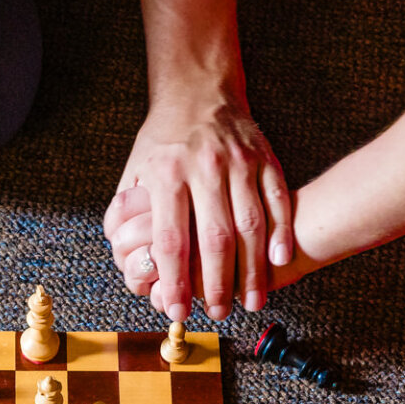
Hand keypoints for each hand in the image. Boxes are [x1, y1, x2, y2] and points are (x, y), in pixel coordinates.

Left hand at [101, 100, 293, 321]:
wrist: (199, 91)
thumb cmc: (164, 140)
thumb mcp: (136, 169)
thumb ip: (126, 213)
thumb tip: (123, 259)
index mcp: (165, 173)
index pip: (170, 239)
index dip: (175, 280)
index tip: (179, 309)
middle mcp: (202, 167)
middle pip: (213, 237)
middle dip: (217, 282)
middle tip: (219, 312)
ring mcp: (238, 161)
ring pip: (249, 223)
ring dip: (252, 268)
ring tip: (251, 300)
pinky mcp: (264, 158)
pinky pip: (275, 200)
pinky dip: (280, 232)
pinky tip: (280, 261)